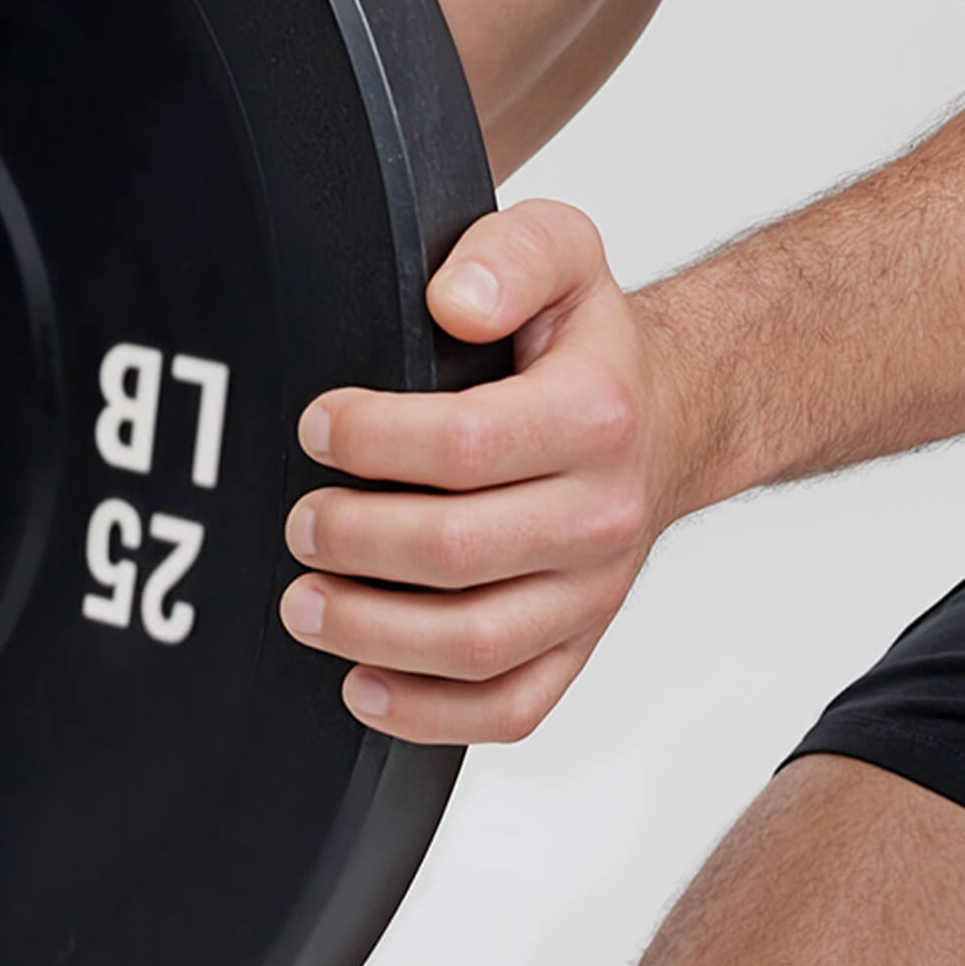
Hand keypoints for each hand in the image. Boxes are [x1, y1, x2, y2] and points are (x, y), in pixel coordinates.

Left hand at [280, 199, 674, 744]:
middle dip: (356, 540)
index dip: (374, 439)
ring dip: (372, 632)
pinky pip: (511, 708)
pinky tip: (361, 687)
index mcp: (595, 415)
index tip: (316, 426)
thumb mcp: (562, 251)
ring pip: (478, 644)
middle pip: (459, 551)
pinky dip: (429, 714)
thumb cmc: (587, 344)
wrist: (665, 420)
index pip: (467, 444)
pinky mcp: (576, 645)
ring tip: (303, 604)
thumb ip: (510, 257)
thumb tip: (452, 303)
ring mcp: (592, 593)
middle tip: (299, 521)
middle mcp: (603, 513)